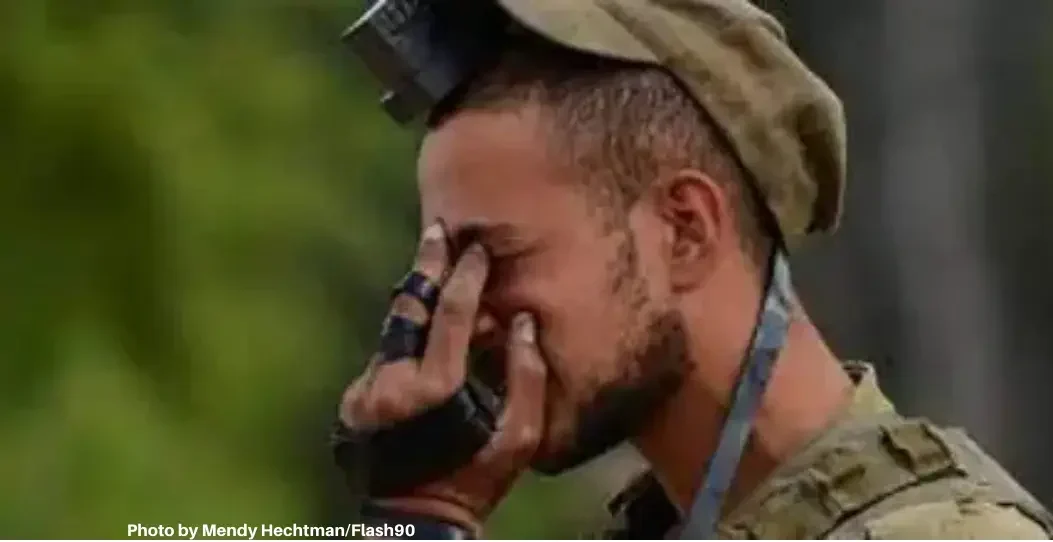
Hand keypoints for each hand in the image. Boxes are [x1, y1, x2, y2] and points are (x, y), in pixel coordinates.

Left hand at [338, 222, 547, 535]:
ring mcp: (363, 393)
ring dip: (415, 303)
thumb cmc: (477, 482)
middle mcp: (389, 384)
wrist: (415, 522)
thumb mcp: (519, 438)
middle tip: (438, 232)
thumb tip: (521, 320)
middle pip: (409, 308)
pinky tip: (422, 334)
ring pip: (391, 331)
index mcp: (433, 389)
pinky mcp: (350, 403)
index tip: (478, 248)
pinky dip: (403, 342)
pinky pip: (381, 359)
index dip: (468, 276)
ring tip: (434, 270)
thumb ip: (527, 376)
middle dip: (426, 266)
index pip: (453, 313)